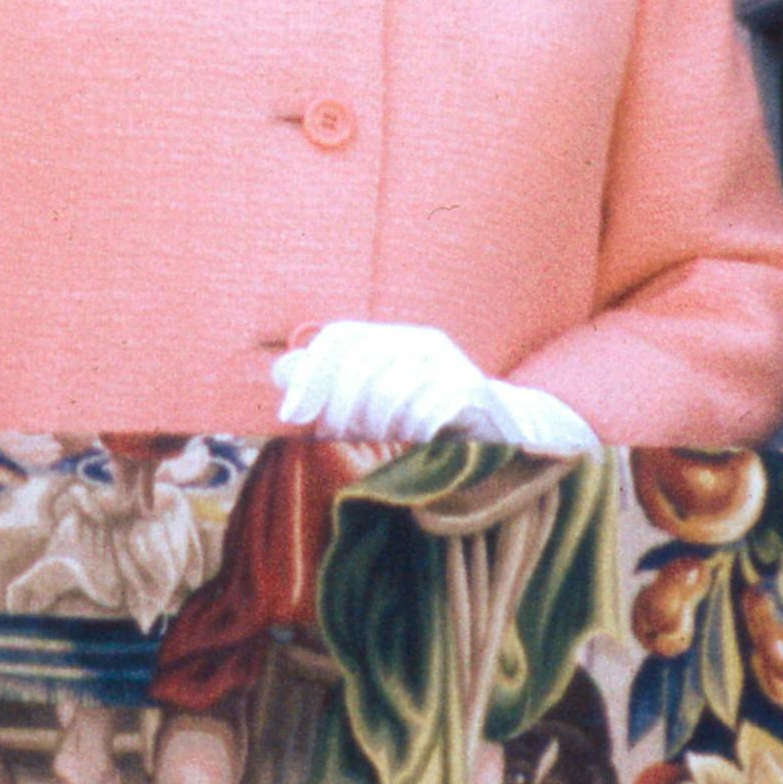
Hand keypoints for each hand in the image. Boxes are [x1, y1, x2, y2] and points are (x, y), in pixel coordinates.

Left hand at [274, 319, 600, 453]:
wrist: (501, 437)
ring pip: (393, 387)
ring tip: (381, 445)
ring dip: (377, 425)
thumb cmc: (424, 424)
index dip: (310, 375)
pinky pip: (429, 407)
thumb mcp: (371, 404)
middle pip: (362, 362)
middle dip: (341, 408)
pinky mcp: (475, 393)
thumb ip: (329, 386)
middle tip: (340, 440)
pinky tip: (413, 446)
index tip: (291, 417)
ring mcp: (452, 364)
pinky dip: (413, 432)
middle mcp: (423, 342)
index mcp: (393, 338)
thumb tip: (281, 370)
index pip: (340, 338)